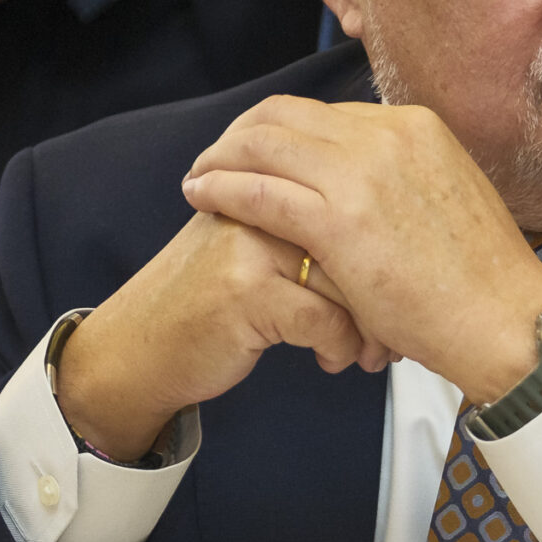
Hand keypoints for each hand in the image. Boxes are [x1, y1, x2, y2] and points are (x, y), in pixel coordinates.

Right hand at [55, 211, 396, 459]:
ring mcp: (253, 243)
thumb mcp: (261, 245)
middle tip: (398, 332)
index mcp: (273, 180)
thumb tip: (397, 231)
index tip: (403, 289)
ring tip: (372, 354)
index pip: (356, 195)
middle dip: (387, 291)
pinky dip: (340, 347)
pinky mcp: (247, 291)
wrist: (139, 347)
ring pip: (350, 278)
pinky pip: (326, 318)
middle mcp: (262, 201)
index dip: (388, 246)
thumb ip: (312, 222)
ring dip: (371, 328)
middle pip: (360, 236)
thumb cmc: (213, 300)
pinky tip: (332, 362)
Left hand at [178, 96, 541, 402]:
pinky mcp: (340, 220)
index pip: (326, 112)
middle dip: (241, 134)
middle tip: (215, 159)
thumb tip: (370, 186)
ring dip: (220, 156)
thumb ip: (405, 178)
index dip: (280, 129)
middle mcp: (388, 136)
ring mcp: (363, 174)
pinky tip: (201, 196)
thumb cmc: (481, 278)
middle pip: (286, 115)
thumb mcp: (449, 197)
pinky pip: (259, 190)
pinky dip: (221, 187)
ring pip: (263, 144)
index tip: (257, 151)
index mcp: (417, 127)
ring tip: (199, 177)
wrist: (504, 319)